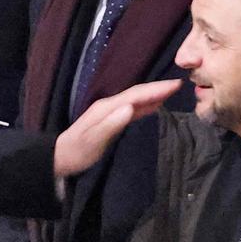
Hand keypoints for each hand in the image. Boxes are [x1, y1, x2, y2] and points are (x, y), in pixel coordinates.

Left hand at [53, 79, 181, 177]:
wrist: (61, 157)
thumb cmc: (78, 151)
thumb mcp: (94, 140)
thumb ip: (111, 124)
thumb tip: (130, 108)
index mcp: (107, 108)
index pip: (135, 95)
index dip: (155, 89)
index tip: (175, 84)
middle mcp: (109, 106)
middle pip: (137, 93)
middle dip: (157, 88)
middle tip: (179, 84)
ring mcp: (110, 112)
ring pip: (136, 100)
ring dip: (153, 95)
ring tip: (171, 91)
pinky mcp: (111, 120)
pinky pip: (132, 109)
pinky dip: (145, 105)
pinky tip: (154, 105)